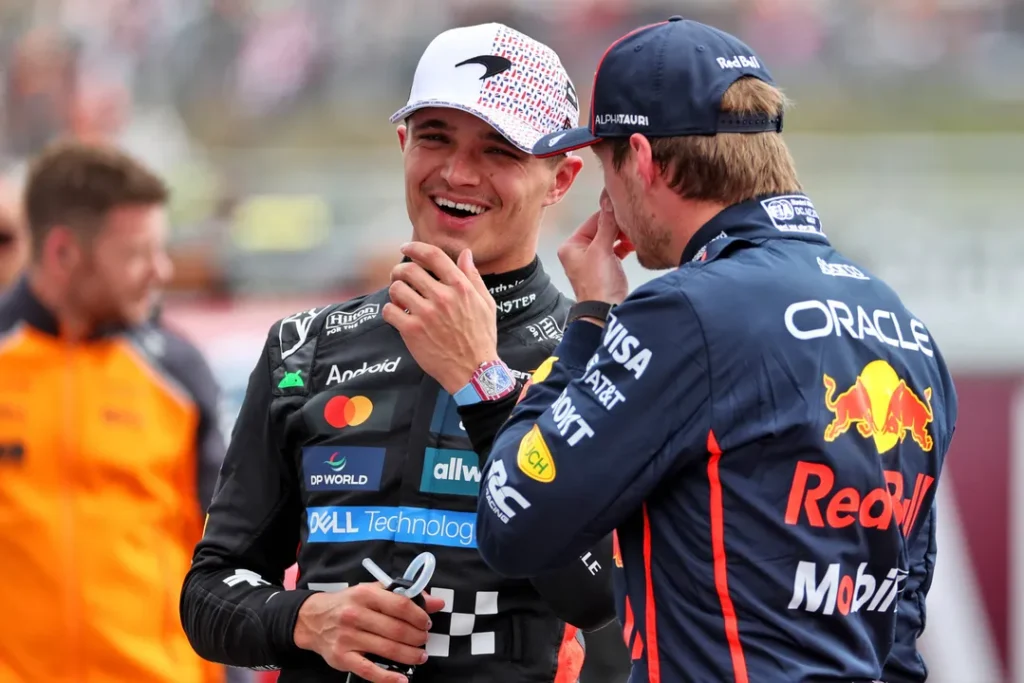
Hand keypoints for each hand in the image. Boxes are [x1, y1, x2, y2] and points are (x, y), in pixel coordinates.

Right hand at [293, 583, 445, 682]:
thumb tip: (436, 602)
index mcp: (365, 595)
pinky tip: (402, 679)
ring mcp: (348, 638)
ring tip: (419, 656)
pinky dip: (388, 677)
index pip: (400, 605)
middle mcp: (355, 615)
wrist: (312, 619)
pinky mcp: (342, 658)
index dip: (418, 616)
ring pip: (387, 649)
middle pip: (396, 630)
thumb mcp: (371, 591)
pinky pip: (369, 670)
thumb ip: (402, 595)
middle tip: (424, 640)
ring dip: (410, 656)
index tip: (426, 623)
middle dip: (417, 638)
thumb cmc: (348, 603)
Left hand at [382, 242, 499, 394]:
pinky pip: (389, 311)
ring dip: (394, 291)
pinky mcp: (412, 331)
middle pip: (409, 270)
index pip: (433, 256)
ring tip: (399, 299)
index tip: (406, 248)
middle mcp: (442, 297)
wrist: (474, 370)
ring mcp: (426, 314)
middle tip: (398, 277)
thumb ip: (473, 277)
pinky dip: (389, 312)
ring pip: (396, 289)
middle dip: (399, 271)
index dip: (415, 248)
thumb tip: (465, 254)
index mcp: (460, 287)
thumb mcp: (486, 304)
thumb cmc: (481, 338)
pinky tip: (397, 316)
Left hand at [557, 189, 633, 304]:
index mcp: (571, 246)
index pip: (592, 221)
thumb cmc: (598, 284)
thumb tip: (609, 202)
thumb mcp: (602, 249)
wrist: (605, 311)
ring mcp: (592, 260)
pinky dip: (624, 247)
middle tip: (632, 223)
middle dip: (618, 227)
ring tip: (634, 235)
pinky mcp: (605, 268)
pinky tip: (633, 245)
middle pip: (601, 230)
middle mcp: (579, 252)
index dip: (609, 215)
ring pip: (610, 240)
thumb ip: (607, 225)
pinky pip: (615, 251)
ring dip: (622, 237)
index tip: (624, 208)